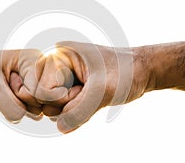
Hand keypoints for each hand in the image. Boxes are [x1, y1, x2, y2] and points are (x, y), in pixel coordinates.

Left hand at [0, 45, 43, 122]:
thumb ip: (13, 108)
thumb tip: (38, 118)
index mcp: (36, 59)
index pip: (40, 92)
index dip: (20, 93)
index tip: (7, 78)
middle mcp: (43, 70)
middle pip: (41, 103)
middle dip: (20, 100)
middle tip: (8, 83)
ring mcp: (41, 83)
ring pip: (38, 110)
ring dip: (19, 105)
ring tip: (8, 88)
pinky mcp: (37, 94)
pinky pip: (34, 113)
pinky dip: (20, 108)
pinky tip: (13, 94)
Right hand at [34, 41, 150, 132]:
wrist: (142, 71)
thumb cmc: (125, 72)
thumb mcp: (102, 90)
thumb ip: (80, 110)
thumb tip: (60, 128)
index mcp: (60, 56)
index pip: (42, 89)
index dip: (61, 97)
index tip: (82, 90)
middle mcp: (58, 67)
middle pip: (46, 100)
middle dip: (69, 104)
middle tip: (89, 92)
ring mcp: (64, 80)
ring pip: (55, 108)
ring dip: (75, 109)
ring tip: (93, 94)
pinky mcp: (71, 90)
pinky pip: (66, 110)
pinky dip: (79, 112)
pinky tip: (93, 99)